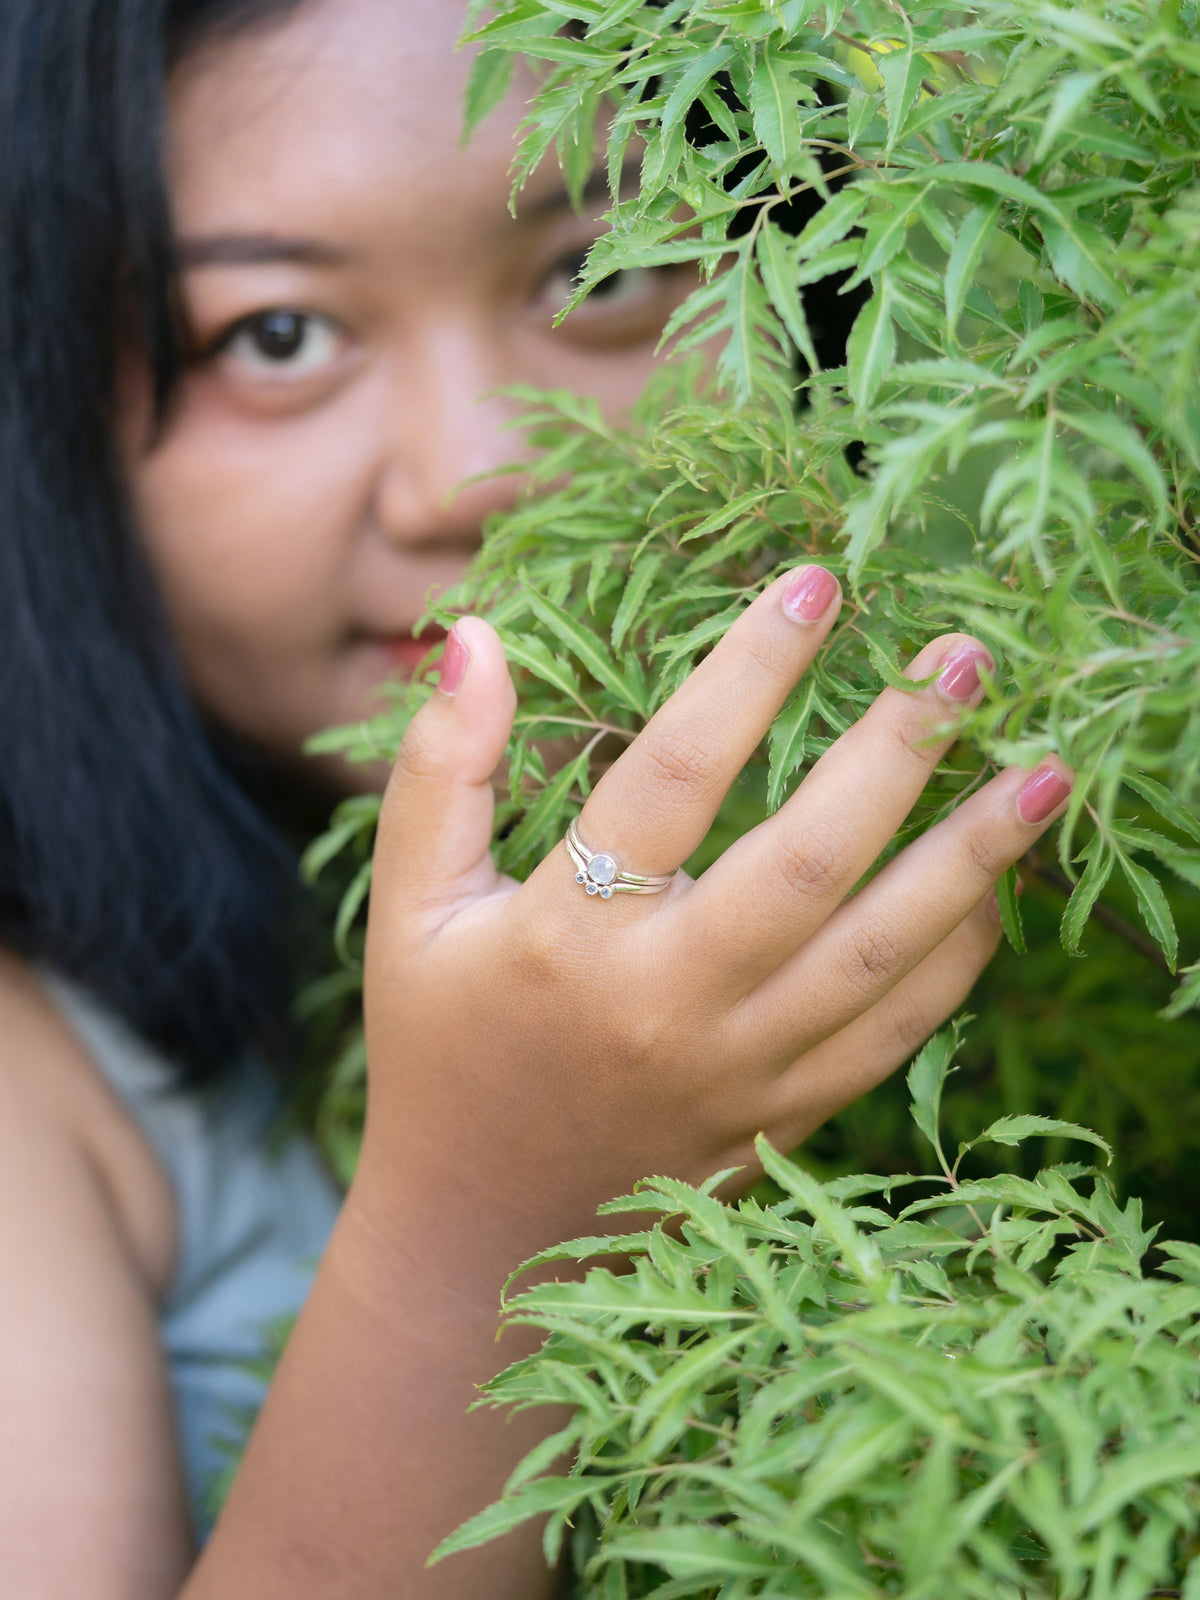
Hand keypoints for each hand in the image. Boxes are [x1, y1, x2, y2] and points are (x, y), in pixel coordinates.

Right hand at [359, 568, 1071, 1244]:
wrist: (484, 1231)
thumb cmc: (442, 1049)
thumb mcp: (412, 908)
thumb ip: (442, 769)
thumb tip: (476, 634)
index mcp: (565, 937)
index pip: (675, 775)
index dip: (751, 669)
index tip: (819, 584)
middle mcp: (666, 1003)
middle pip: (809, 860)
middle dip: (897, 749)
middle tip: (962, 660)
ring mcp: (739, 1069)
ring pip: (881, 952)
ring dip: (973, 856)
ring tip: (1046, 770)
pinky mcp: (785, 1114)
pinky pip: (897, 1032)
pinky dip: (958, 957)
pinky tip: (993, 887)